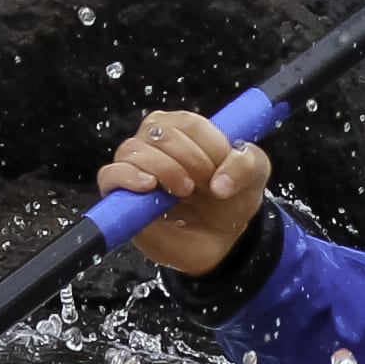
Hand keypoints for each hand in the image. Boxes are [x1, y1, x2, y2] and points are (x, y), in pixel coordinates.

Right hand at [98, 109, 269, 274]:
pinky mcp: (121, 196)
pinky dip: (126, 177)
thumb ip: (247, 164)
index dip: (208, 145)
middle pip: (160, 132)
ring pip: (133, 149)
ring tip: (183, 190)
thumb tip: (220, 183)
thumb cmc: (230, 200)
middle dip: (189, 159)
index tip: (222, 168)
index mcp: (185, 130)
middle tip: (204, 184)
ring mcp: (135, 167)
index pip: (189, 123)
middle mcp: (155, 143)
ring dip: (163, 168)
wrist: (220, 240)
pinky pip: (110, 176)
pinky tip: (148, 186)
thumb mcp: (254, 176)